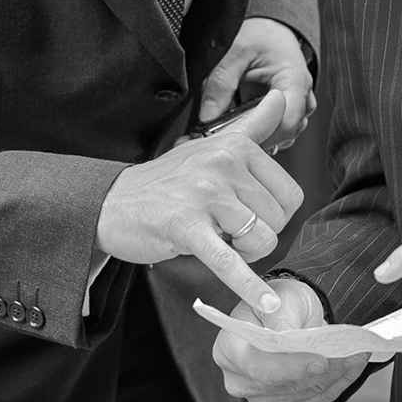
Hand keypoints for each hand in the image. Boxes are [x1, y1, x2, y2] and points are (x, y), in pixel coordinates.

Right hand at [97, 128, 303, 314]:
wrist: (112, 203)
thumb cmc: (168, 181)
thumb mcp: (211, 146)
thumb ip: (253, 126)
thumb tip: (282, 98)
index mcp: (235, 146)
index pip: (289, 195)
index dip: (273, 216)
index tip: (248, 216)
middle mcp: (223, 163)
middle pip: (277, 220)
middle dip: (257, 236)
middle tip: (227, 232)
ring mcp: (205, 194)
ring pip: (260, 240)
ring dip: (245, 255)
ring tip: (218, 243)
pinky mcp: (187, 226)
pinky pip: (229, 262)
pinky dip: (248, 286)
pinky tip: (264, 303)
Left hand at [198, 17, 313, 151]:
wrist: (270, 29)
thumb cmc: (259, 35)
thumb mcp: (235, 50)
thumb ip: (221, 81)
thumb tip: (207, 115)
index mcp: (294, 79)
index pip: (287, 120)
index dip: (262, 133)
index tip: (235, 136)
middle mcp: (303, 96)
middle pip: (286, 132)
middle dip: (257, 137)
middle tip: (225, 137)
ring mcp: (298, 107)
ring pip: (283, 136)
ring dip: (259, 136)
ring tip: (231, 131)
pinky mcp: (287, 113)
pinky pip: (277, 132)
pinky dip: (260, 133)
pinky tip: (239, 128)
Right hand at [212, 277, 365, 401]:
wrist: (287, 314)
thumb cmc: (279, 301)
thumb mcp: (279, 299)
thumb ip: (280, 320)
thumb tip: (291, 342)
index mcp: (229, 349)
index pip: (257, 367)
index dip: (289, 368)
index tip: (320, 361)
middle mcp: (238, 380)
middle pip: (284, 385)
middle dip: (322, 371)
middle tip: (353, 353)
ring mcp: (259, 398)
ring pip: (304, 395)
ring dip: (335, 377)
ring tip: (357, 355)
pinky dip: (336, 386)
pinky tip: (351, 368)